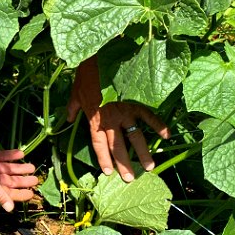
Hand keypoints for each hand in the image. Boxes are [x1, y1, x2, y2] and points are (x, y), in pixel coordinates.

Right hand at [0, 136, 37, 211]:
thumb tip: (10, 209)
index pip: (9, 193)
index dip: (20, 194)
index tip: (31, 194)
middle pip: (11, 181)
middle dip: (23, 181)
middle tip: (36, 179)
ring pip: (8, 169)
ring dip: (20, 168)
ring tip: (32, 166)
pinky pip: (3, 156)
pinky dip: (11, 156)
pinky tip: (21, 154)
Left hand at [67, 62, 169, 181]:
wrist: (99, 56)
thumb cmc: (86, 73)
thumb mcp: (75, 92)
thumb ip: (73, 108)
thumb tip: (67, 119)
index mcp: (95, 119)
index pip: (99, 144)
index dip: (104, 159)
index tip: (108, 172)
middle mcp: (110, 119)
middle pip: (118, 146)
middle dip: (124, 164)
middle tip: (131, 179)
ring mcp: (125, 110)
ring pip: (135, 136)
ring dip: (143, 153)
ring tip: (149, 167)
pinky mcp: (136, 100)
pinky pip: (149, 115)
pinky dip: (158, 125)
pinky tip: (166, 136)